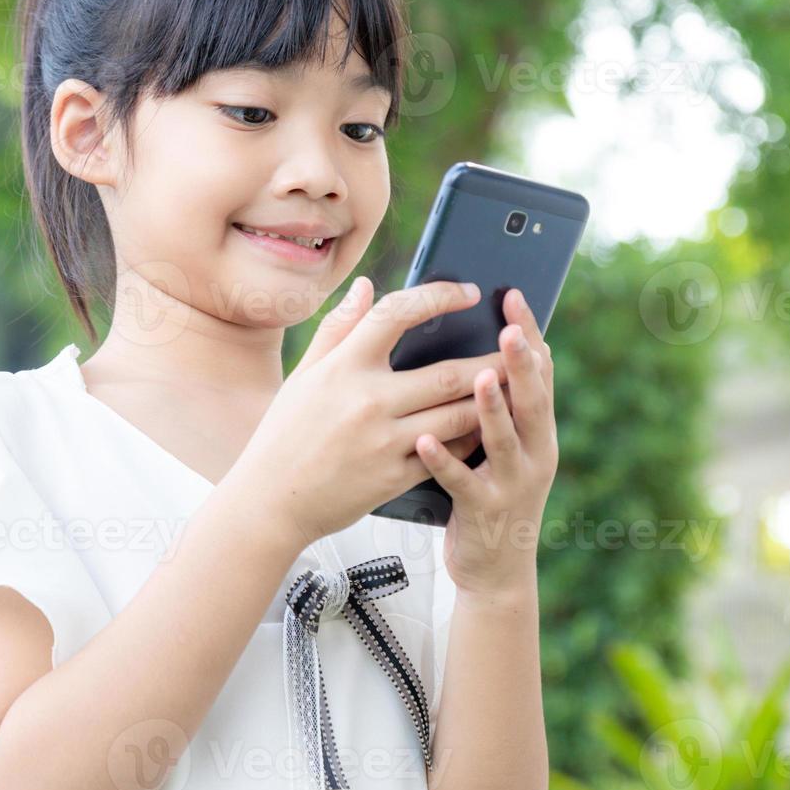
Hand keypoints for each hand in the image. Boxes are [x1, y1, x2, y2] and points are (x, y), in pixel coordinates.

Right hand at [225, 277, 507, 549]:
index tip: (469, 293)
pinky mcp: (393, 478)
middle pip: (447, 373)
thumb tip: (366, 287)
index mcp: (343, 367)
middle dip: (491, 360)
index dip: (439, 297)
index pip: (398, 314)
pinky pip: (446, 455)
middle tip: (519, 349)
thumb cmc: (285, 435)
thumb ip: (339, 328)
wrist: (270, 502)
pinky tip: (485, 428)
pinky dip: (469, 440)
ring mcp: (383, 442)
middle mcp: (367, 401)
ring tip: (512, 388)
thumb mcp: (305, 376)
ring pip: (456, 417)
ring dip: (489, 402)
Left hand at [415, 288, 556, 595]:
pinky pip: (463, 483)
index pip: (539, 372)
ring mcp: (513, 483)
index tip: (511, 296)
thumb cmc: (489, 495)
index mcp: (536, 429)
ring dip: (494, 408)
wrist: (496, 572)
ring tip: (480, 375)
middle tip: (509, 328)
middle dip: (521, 362)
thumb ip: (498, 402)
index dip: (527, 334)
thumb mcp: (503, 446)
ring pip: (505, 440)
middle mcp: (535, 452)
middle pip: (532, 400)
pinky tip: (422, 440)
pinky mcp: (485, 511)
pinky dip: (444, 460)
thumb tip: (486, 349)